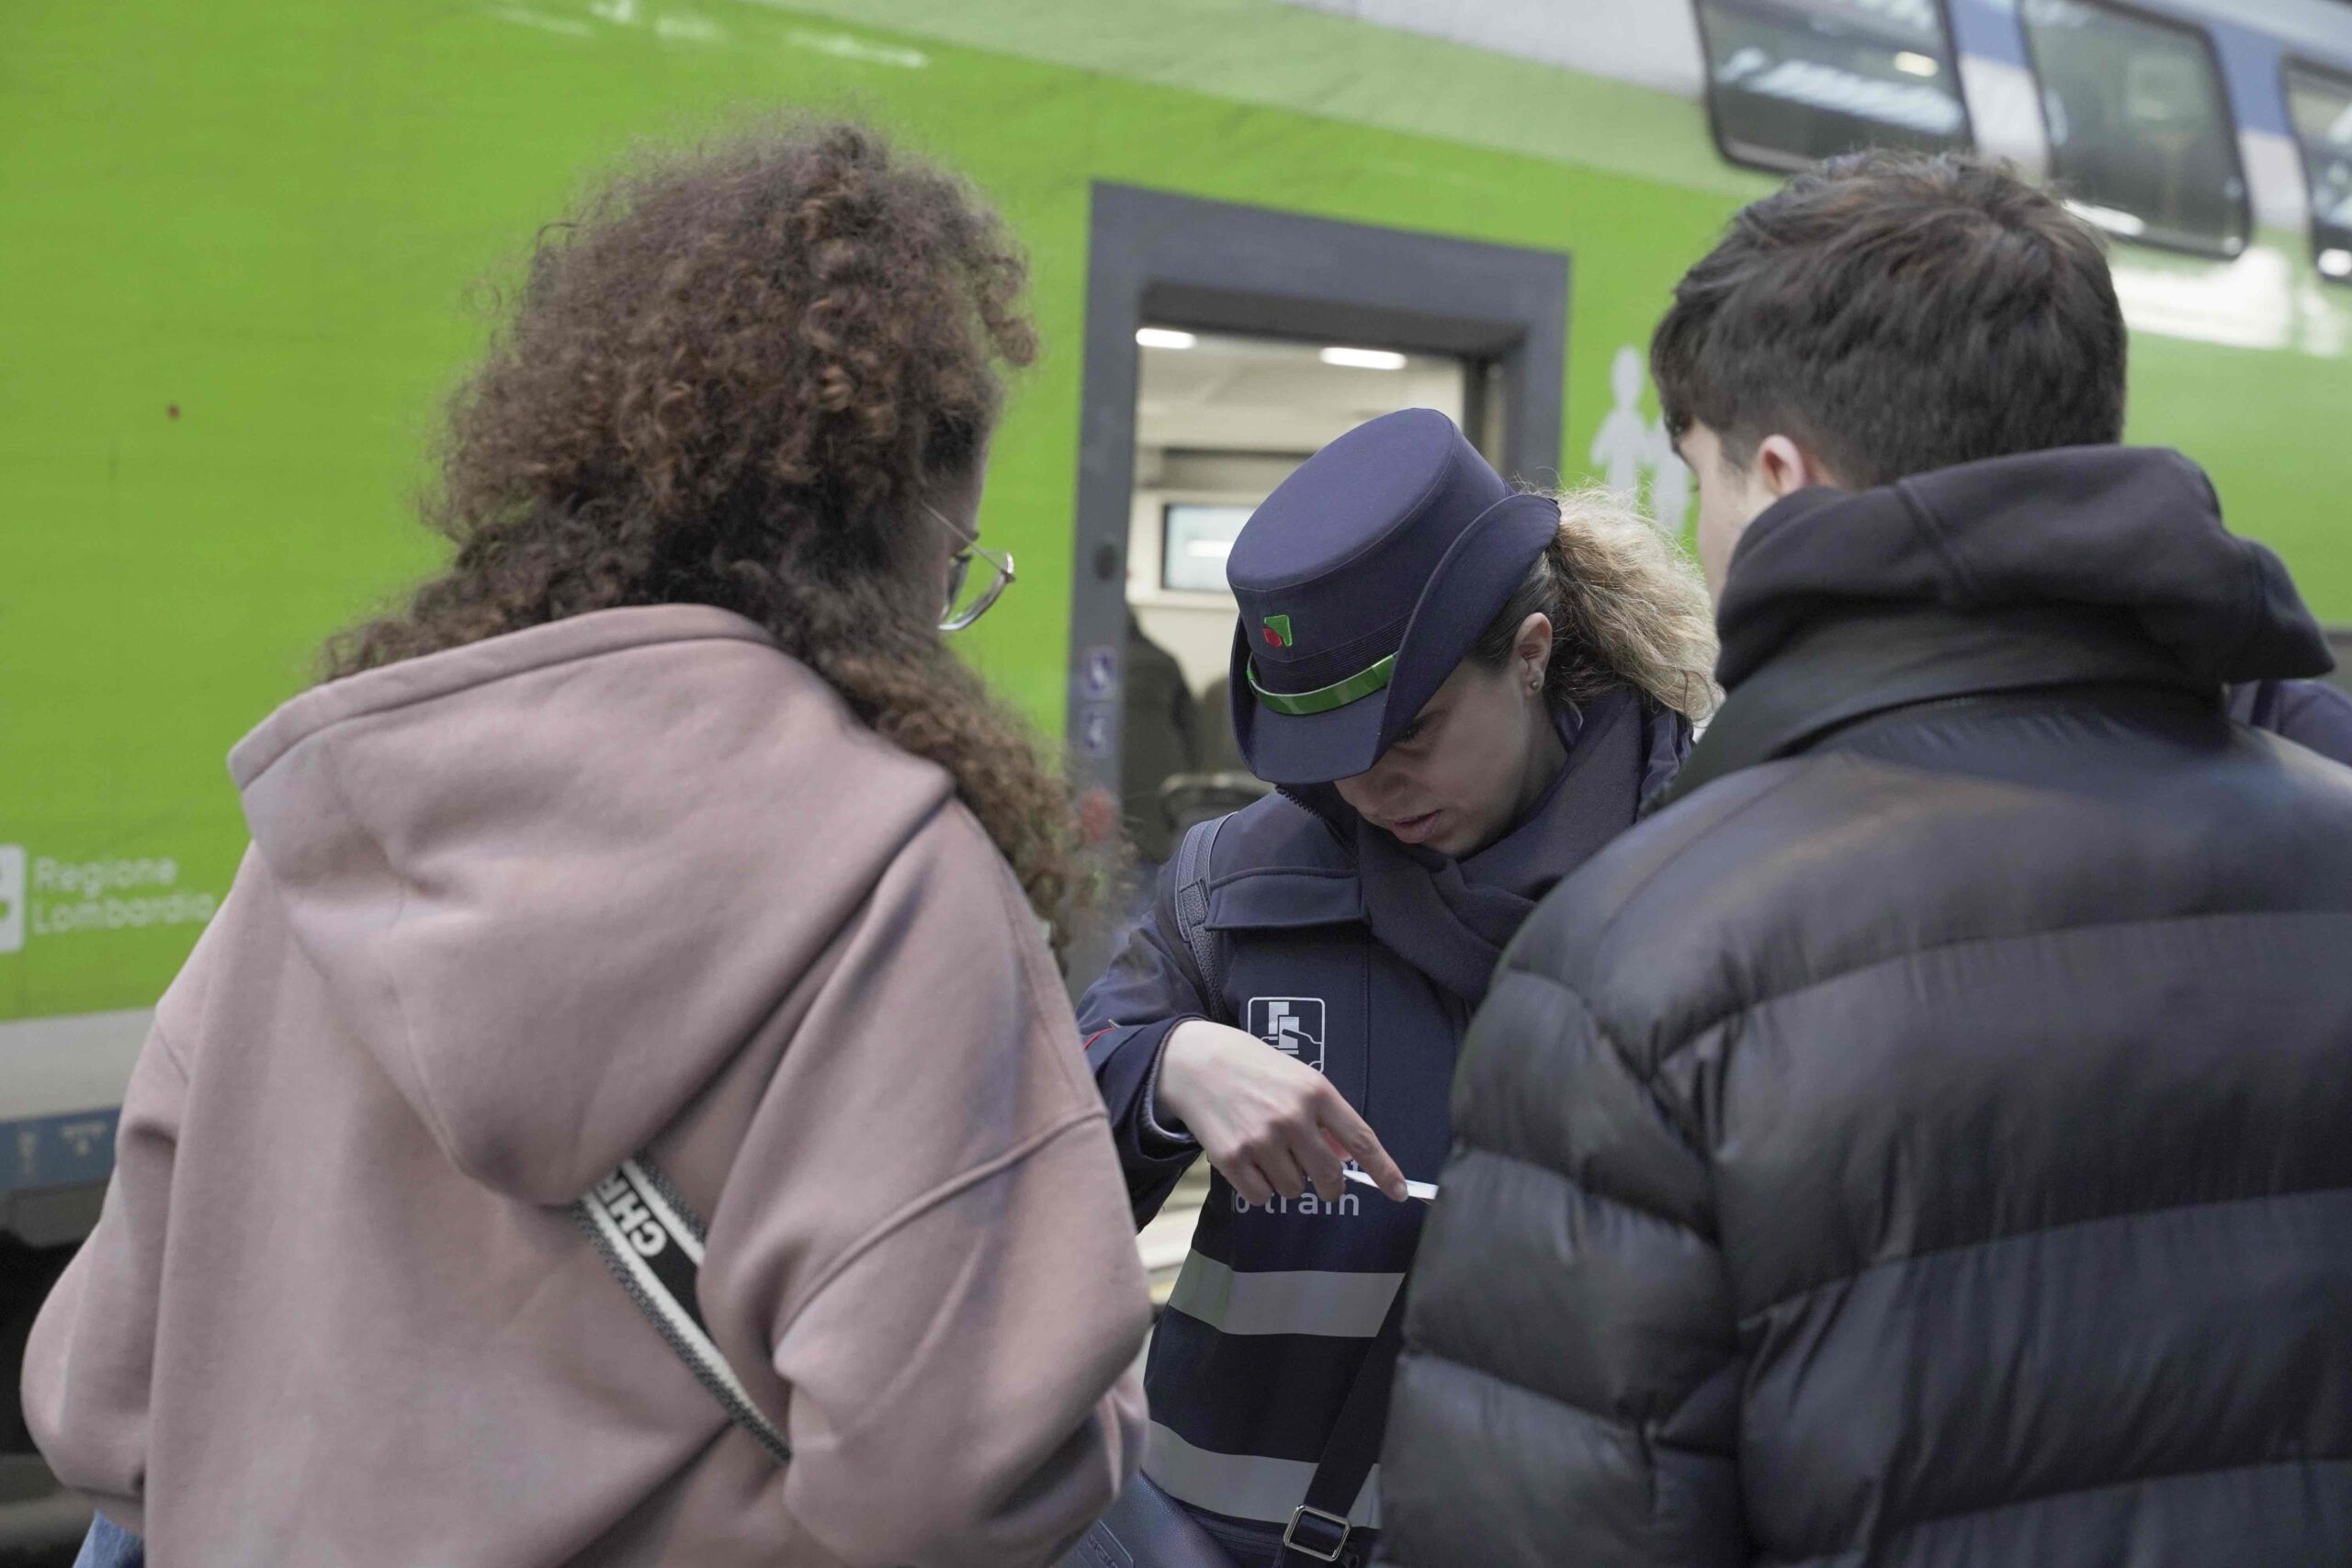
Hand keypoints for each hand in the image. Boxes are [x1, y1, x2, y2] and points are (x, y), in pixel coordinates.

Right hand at [1155, 1020, 1409, 1205]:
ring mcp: (1261, 1140)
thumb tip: (1348, 1158)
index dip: (1384, 1170)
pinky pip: (1262, 1197)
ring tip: (1269, 1153)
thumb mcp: (1299, 1079)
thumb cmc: (1255, 1069)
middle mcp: (1292, 1117)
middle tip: (1322, 1182)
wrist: (1196, 1061)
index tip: (1400, 1193)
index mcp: (1316, 1093)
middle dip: (1330, 1186)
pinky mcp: (1231, 1159)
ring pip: (1294, 1190)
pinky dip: (1260, 1188)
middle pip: (1329, 1177)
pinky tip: (1249, 1162)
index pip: (1360, 1140)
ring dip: (1288, 1181)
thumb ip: (1326, 1117)